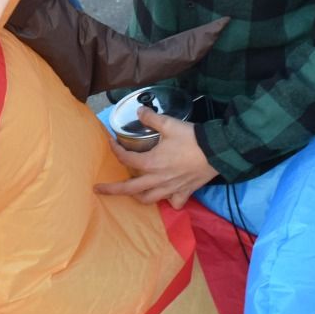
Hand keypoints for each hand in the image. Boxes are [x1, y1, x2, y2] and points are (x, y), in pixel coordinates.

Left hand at [95, 109, 217, 208]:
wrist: (217, 151)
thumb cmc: (192, 138)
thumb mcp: (169, 124)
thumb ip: (151, 118)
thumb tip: (139, 110)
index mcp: (151, 163)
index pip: (125, 159)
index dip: (115, 150)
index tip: (110, 142)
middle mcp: (157, 179)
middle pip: (129, 189)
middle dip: (111, 190)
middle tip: (97, 189)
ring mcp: (171, 189)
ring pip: (148, 199)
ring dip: (137, 196)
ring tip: (131, 192)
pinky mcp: (185, 192)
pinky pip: (173, 203)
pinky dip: (168, 202)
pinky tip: (166, 195)